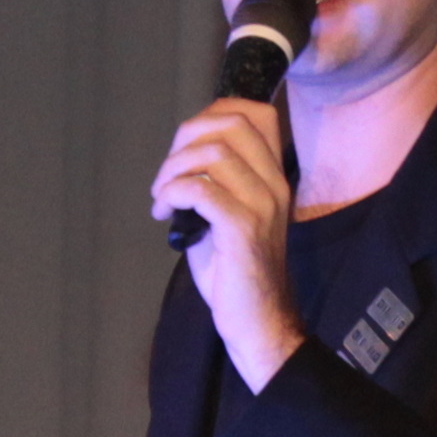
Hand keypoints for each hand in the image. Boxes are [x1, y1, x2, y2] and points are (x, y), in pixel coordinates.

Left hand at [148, 96, 303, 388]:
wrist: (259, 322)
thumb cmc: (236, 273)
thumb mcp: (229, 215)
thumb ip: (216, 181)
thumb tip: (181, 156)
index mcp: (275, 177)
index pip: (258, 114)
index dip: (213, 113)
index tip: (185, 144)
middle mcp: (275, 184)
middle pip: (231, 124)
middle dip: (185, 137)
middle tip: (167, 173)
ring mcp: (262, 204)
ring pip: (213, 153)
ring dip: (173, 169)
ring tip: (161, 196)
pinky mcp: (243, 228)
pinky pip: (201, 189)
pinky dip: (172, 193)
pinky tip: (163, 212)